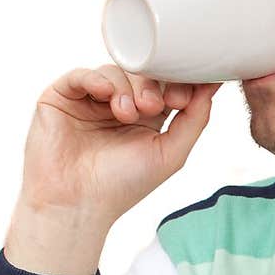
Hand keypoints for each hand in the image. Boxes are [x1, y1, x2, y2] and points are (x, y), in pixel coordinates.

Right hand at [5, 66, 221, 274]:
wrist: (78, 203)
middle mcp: (119, 104)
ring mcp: (90, 100)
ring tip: (126, 115)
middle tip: (153, 106)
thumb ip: (195, 120)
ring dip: (125, 88)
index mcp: (147, 117)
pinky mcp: (61, 97)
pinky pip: (81, 75)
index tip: (181, 98)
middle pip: (141, 73)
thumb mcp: (171, 154)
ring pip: (114, 71)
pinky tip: (104, 94)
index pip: (165, 84)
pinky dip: (95, 79)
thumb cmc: (123, 185)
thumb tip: (212, 85)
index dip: (176, 83)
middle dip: (152, 85)